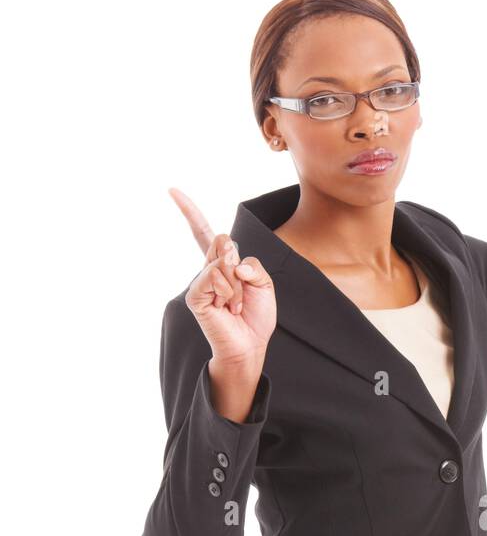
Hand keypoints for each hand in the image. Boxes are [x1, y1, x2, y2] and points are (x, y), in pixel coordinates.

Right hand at [168, 187, 276, 364]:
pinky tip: (227, 308)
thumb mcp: (264, 284)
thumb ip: (253, 265)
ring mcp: (200, 282)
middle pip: (223, 242)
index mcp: (222, 264)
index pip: (204, 234)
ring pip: (223, 262)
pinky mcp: (195, 296)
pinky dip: (228, 292)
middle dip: (240, 264)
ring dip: (238, 286)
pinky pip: (213, 277)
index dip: (190, 213)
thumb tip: (231, 262)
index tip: (173, 191)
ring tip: (235, 305)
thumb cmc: (256, 316)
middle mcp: (207, 270)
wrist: (251, 344)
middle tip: (241, 289)